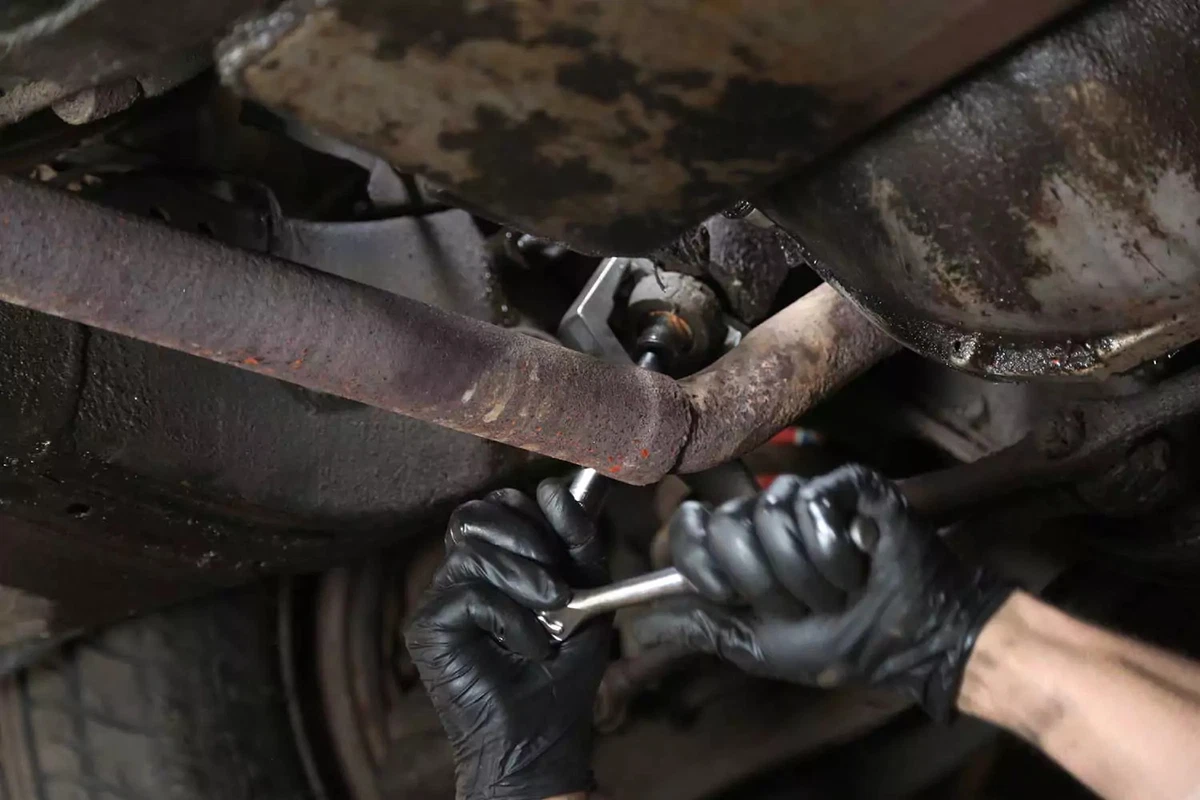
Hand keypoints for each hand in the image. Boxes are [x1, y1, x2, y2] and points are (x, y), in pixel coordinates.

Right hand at [405, 478, 610, 799]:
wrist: (542, 735)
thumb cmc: (563, 668)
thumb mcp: (588, 593)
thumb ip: (577, 540)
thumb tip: (552, 488)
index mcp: (498, 559)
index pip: (500, 504)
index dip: (532, 514)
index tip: (565, 544)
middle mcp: (463, 573)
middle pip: (474, 515)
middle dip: (525, 538)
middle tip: (557, 583)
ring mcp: (441, 598)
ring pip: (471, 551)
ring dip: (524, 580)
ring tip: (551, 619)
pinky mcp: (428, 627)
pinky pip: (469, 595)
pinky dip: (510, 619)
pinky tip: (528, 647)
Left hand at [637, 465, 1011, 719]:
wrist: (908, 639)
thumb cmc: (838, 644)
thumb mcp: (756, 646)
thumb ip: (699, 627)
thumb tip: (635, 627)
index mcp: (738, 547)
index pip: (690, 529)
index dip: (706, 566)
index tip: (734, 596)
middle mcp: (766, 514)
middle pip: (728, 525)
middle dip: (769, 583)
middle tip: (807, 603)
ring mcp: (807, 496)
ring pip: (773, 516)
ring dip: (810, 576)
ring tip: (841, 588)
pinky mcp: (849, 485)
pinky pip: (814, 503)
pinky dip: (836, 551)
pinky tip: (860, 560)